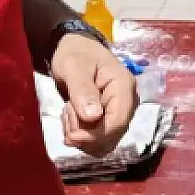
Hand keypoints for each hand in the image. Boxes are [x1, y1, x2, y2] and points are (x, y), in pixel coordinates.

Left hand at [49, 35, 137, 156]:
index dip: (95, 136)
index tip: (70, 135)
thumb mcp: (73, 67)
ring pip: (104, 143)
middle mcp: (127, 104)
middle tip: (67, 112)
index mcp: (124, 87)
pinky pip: (98, 141)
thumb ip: (82, 90)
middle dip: (84, 135)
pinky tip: (72, 118)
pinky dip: (81, 137)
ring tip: (68, 112)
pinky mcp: (109, 121)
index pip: (117, 123)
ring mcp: (119, 114)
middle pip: (111, 137)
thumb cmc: (75, 54)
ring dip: (81, 136)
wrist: (75, 51)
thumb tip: (93, 117)